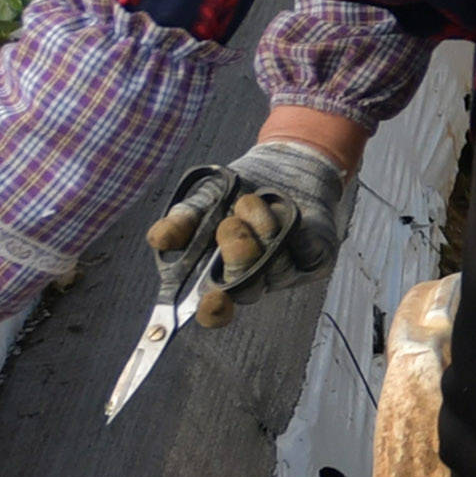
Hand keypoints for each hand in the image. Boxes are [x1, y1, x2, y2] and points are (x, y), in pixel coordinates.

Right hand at [144, 136, 352, 330]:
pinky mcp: (317, 260)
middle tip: (231, 221)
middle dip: (237, 252)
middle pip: (246, 287)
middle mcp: (254, 280)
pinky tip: (289, 210)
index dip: (213, 311)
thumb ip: (182, 221)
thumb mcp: (204, 201)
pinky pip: (306, 252)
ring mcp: (287, 273)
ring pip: (275, 267)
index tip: (211, 299)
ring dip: (262, 229)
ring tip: (256, 201)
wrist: (285, 164)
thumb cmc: (238, 191)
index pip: (215, 311)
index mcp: (220, 276)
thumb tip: (158, 239)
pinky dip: (294, 228)